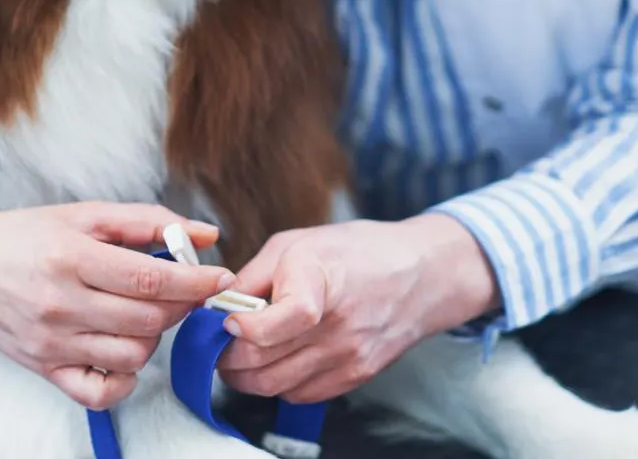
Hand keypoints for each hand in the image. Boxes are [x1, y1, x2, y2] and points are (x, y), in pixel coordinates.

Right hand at [0, 198, 235, 408]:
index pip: (150, 279)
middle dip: (180, 306)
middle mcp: (60, 303)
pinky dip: (124, 378)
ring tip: (144, 313)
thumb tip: (205, 233)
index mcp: (70, 257)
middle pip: (148, 320)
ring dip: (154, 336)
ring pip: (132, 355)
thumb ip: (146, 221)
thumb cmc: (24, 235)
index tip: (219, 278)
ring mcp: (51, 342)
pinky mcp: (44, 368)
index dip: (194, 281)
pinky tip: (123, 349)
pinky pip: (100, 391)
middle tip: (182, 290)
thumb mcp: (83, 214)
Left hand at [216, 214, 499, 402]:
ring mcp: (348, 356)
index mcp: (321, 280)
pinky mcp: (355, 376)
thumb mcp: (297, 243)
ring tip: (238, 352)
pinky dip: (276, 384)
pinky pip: (298, 395)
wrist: (420, 276)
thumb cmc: (356, 252)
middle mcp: (337, 325)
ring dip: (244, 376)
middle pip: (263, 362)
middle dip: (226, 356)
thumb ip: (253, 276)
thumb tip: (217, 304)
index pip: (282, 321)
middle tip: (216, 341)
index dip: (245, 327)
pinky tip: (274, 361)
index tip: (228, 320)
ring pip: (274, 386)